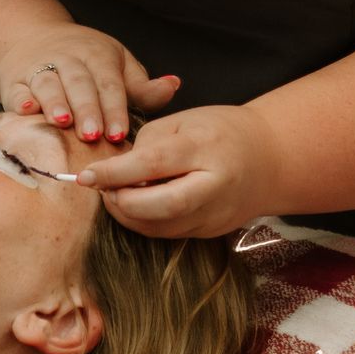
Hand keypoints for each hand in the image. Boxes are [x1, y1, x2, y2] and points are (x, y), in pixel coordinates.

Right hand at [0, 28, 180, 146]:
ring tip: (62, 123)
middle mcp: (68, 58)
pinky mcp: (14, 80)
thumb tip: (173, 86)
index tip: (119, 133)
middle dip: (87, 109)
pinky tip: (26, 112)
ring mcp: (39, 67)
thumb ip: (141, 86)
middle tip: (93, 135)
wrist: (31, 38)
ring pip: (48, 83)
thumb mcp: (116, 65)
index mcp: (97, 55)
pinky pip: (17, 90)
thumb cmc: (85, 60)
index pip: (109, 83)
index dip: (114, 108)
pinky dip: (21, 100)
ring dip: (55, 102)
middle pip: (79, 83)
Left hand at [78, 103, 282, 238]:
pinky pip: (168, 233)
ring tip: (115, 195)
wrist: (270, 158)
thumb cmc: (221, 131)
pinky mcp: (210, 233)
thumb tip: (116, 171)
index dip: (115, 173)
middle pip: (161, 207)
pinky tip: (135, 205)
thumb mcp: (184, 120)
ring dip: (129, 215)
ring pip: (161, 227)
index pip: (153, 164)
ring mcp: (214, 215)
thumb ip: (149, 143)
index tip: (85, 176)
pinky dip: (144, 222)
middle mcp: (213, 186)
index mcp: (206, 148)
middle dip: (122, 203)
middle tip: (102, 190)